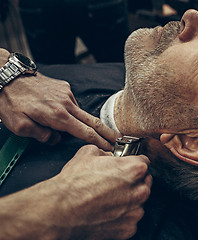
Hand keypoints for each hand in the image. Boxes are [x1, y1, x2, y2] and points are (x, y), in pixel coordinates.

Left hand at [0, 49, 119, 149]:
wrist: (7, 75)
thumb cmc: (11, 101)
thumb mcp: (19, 126)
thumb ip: (41, 136)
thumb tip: (55, 139)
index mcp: (58, 116)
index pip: (85, 132)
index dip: (99, 142)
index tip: (110, 147)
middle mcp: (66, 104)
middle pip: (93, 121)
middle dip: (107, 132)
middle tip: (118, 140)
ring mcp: (66, 94)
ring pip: (79, 113)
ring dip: (82, 122)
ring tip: (71, 125)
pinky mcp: (63, 87)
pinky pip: (71, 103)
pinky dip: (69, 110)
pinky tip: (58, 111)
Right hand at [55, 145, 151, 238]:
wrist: (60, 211)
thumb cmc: (73, 184)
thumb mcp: (88, 153)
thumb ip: (106, 153)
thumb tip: (108, 156)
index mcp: (134, 169)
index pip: (144, 162)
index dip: (134, 162)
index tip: (128, 166)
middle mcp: (139, 190)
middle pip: (144, 182)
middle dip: (134, 181)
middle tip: (117, 183)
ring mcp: (135, 211)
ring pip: (139, 202)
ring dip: (129, 200)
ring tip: (110, 199)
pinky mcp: (128, 228)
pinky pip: (131, 220)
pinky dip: (122, 217)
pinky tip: (108, 212)